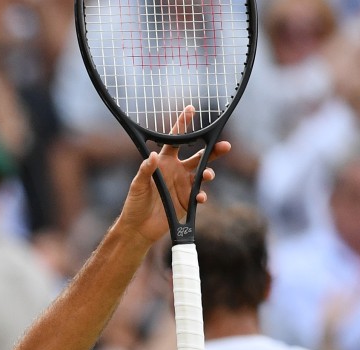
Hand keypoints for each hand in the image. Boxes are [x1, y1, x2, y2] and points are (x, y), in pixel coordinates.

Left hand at [117, 106, 231, 244]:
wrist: (138, 228)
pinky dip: (202, 195)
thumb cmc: (134, 204)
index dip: (183, 125)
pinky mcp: (187, 201)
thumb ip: (145, 170)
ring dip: (209, 173)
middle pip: (199, 156)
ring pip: (203, 174)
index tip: (191, 109)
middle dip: (213, 150)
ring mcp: (183, 186)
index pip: (174, 140)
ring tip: (208, 175)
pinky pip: (200, 195)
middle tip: (225, 145)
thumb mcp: (137, 185)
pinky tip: (200, 197)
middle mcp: (176, 171)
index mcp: (163, 163)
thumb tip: (152, 156)